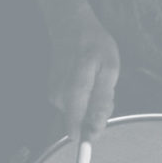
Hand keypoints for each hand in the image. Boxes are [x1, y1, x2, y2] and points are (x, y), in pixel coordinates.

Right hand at [47, 3, 120, 139]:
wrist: (70, 27)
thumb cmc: (94, 45)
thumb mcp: (109, 69)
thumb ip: (103, 101)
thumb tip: (96, 128)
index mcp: (75, 86)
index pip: (76, 125)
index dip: (88, 134)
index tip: (96, 135)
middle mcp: (59, 94)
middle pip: (81, 122)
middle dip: (96, 115)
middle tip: (105, 91)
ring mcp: (53, 95)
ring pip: (78, 116)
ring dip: (91, 106)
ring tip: (96, 83)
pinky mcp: (52, 95)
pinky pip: (73, 108)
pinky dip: (84, 100)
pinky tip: (87, 83)